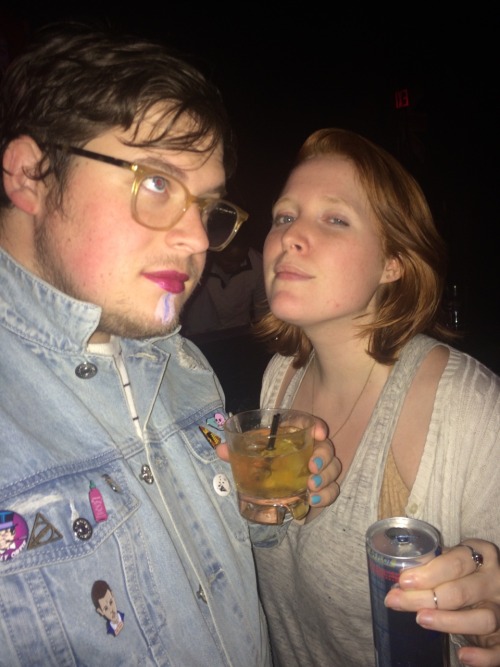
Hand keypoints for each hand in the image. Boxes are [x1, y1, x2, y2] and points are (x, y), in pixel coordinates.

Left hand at [215, 417, 340, 508]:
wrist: (269, 483)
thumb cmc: (261, 461)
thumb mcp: (249, 454)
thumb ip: (236, 451)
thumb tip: (220, 449)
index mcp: (294, 434)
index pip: (309, 424)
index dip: (316, 426)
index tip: (319, 432)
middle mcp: (310, 449)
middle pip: (326, 447)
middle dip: (323, 456)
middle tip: (311, 467)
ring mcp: (318, 469)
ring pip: (333, 468)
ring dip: (326, 477)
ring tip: (311, 487)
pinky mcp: (322, 487)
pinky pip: (332, 490)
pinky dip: (326, 495)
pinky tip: (314, 500)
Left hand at [384, 539, 499, 665]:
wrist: (488, 592)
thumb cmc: (463, 574)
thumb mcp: (451, 563)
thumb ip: (429, 569)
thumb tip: (399, 586)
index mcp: (482, 555)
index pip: (456, 563)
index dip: (428, 573)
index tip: (404, 582)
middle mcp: (496, 581)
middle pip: (462, 591)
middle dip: (427, 598)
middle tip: (399, 601)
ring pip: (483, 618)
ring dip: (449, 621)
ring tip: (420, 619)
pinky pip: (499, 649)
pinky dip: (483, 656)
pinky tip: (463, 655)